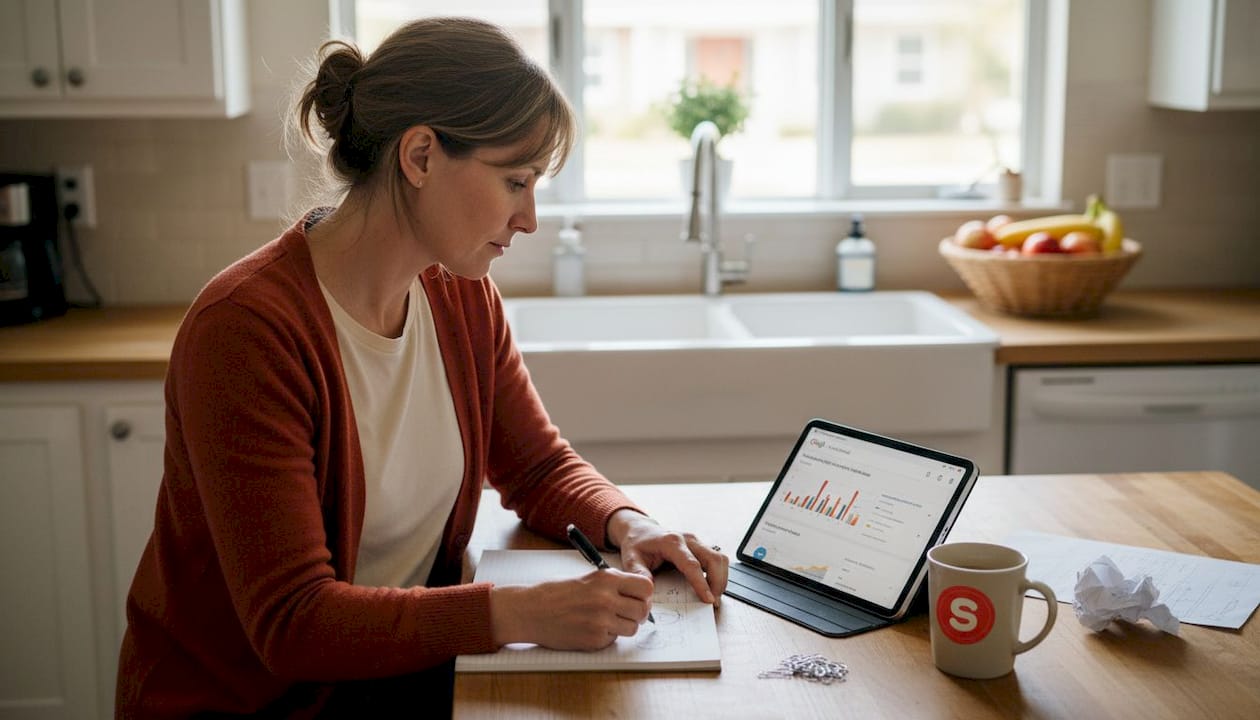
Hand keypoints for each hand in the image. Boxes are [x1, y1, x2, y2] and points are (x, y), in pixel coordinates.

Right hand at [489, 569, 653, 649]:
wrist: (530, 610)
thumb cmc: (555, 593)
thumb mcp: (588, 578)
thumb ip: (613, 585)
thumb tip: (639, 595)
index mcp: (606, 579)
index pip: (646, 587)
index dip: (645, 595)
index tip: (639, 598)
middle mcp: (606, 599)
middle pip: (643, 610)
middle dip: (638, 613)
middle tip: (627, 613)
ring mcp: (601, 621)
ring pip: (632, 628)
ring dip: (623, 627)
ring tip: (606, 620)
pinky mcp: (594, 640)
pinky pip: (613, 640)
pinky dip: (606, 636)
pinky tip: (590, 628)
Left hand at [607, 509, 728, 606]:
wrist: (640, 530)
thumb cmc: (637, 544)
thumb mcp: (631, 559)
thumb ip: (639, 574)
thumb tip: (649, 590)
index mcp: (671, 542)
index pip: (692, 564)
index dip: (702, 583)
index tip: (708, 599)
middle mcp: (688, 539)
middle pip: (714, 559)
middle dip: (718, 583)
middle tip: (713, 603)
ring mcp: (696, 542)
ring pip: (719, 558)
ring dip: (721, 579)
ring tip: (714, 597)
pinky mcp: (700, 547)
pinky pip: (717, 559)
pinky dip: (718, 574)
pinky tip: (711, 587)